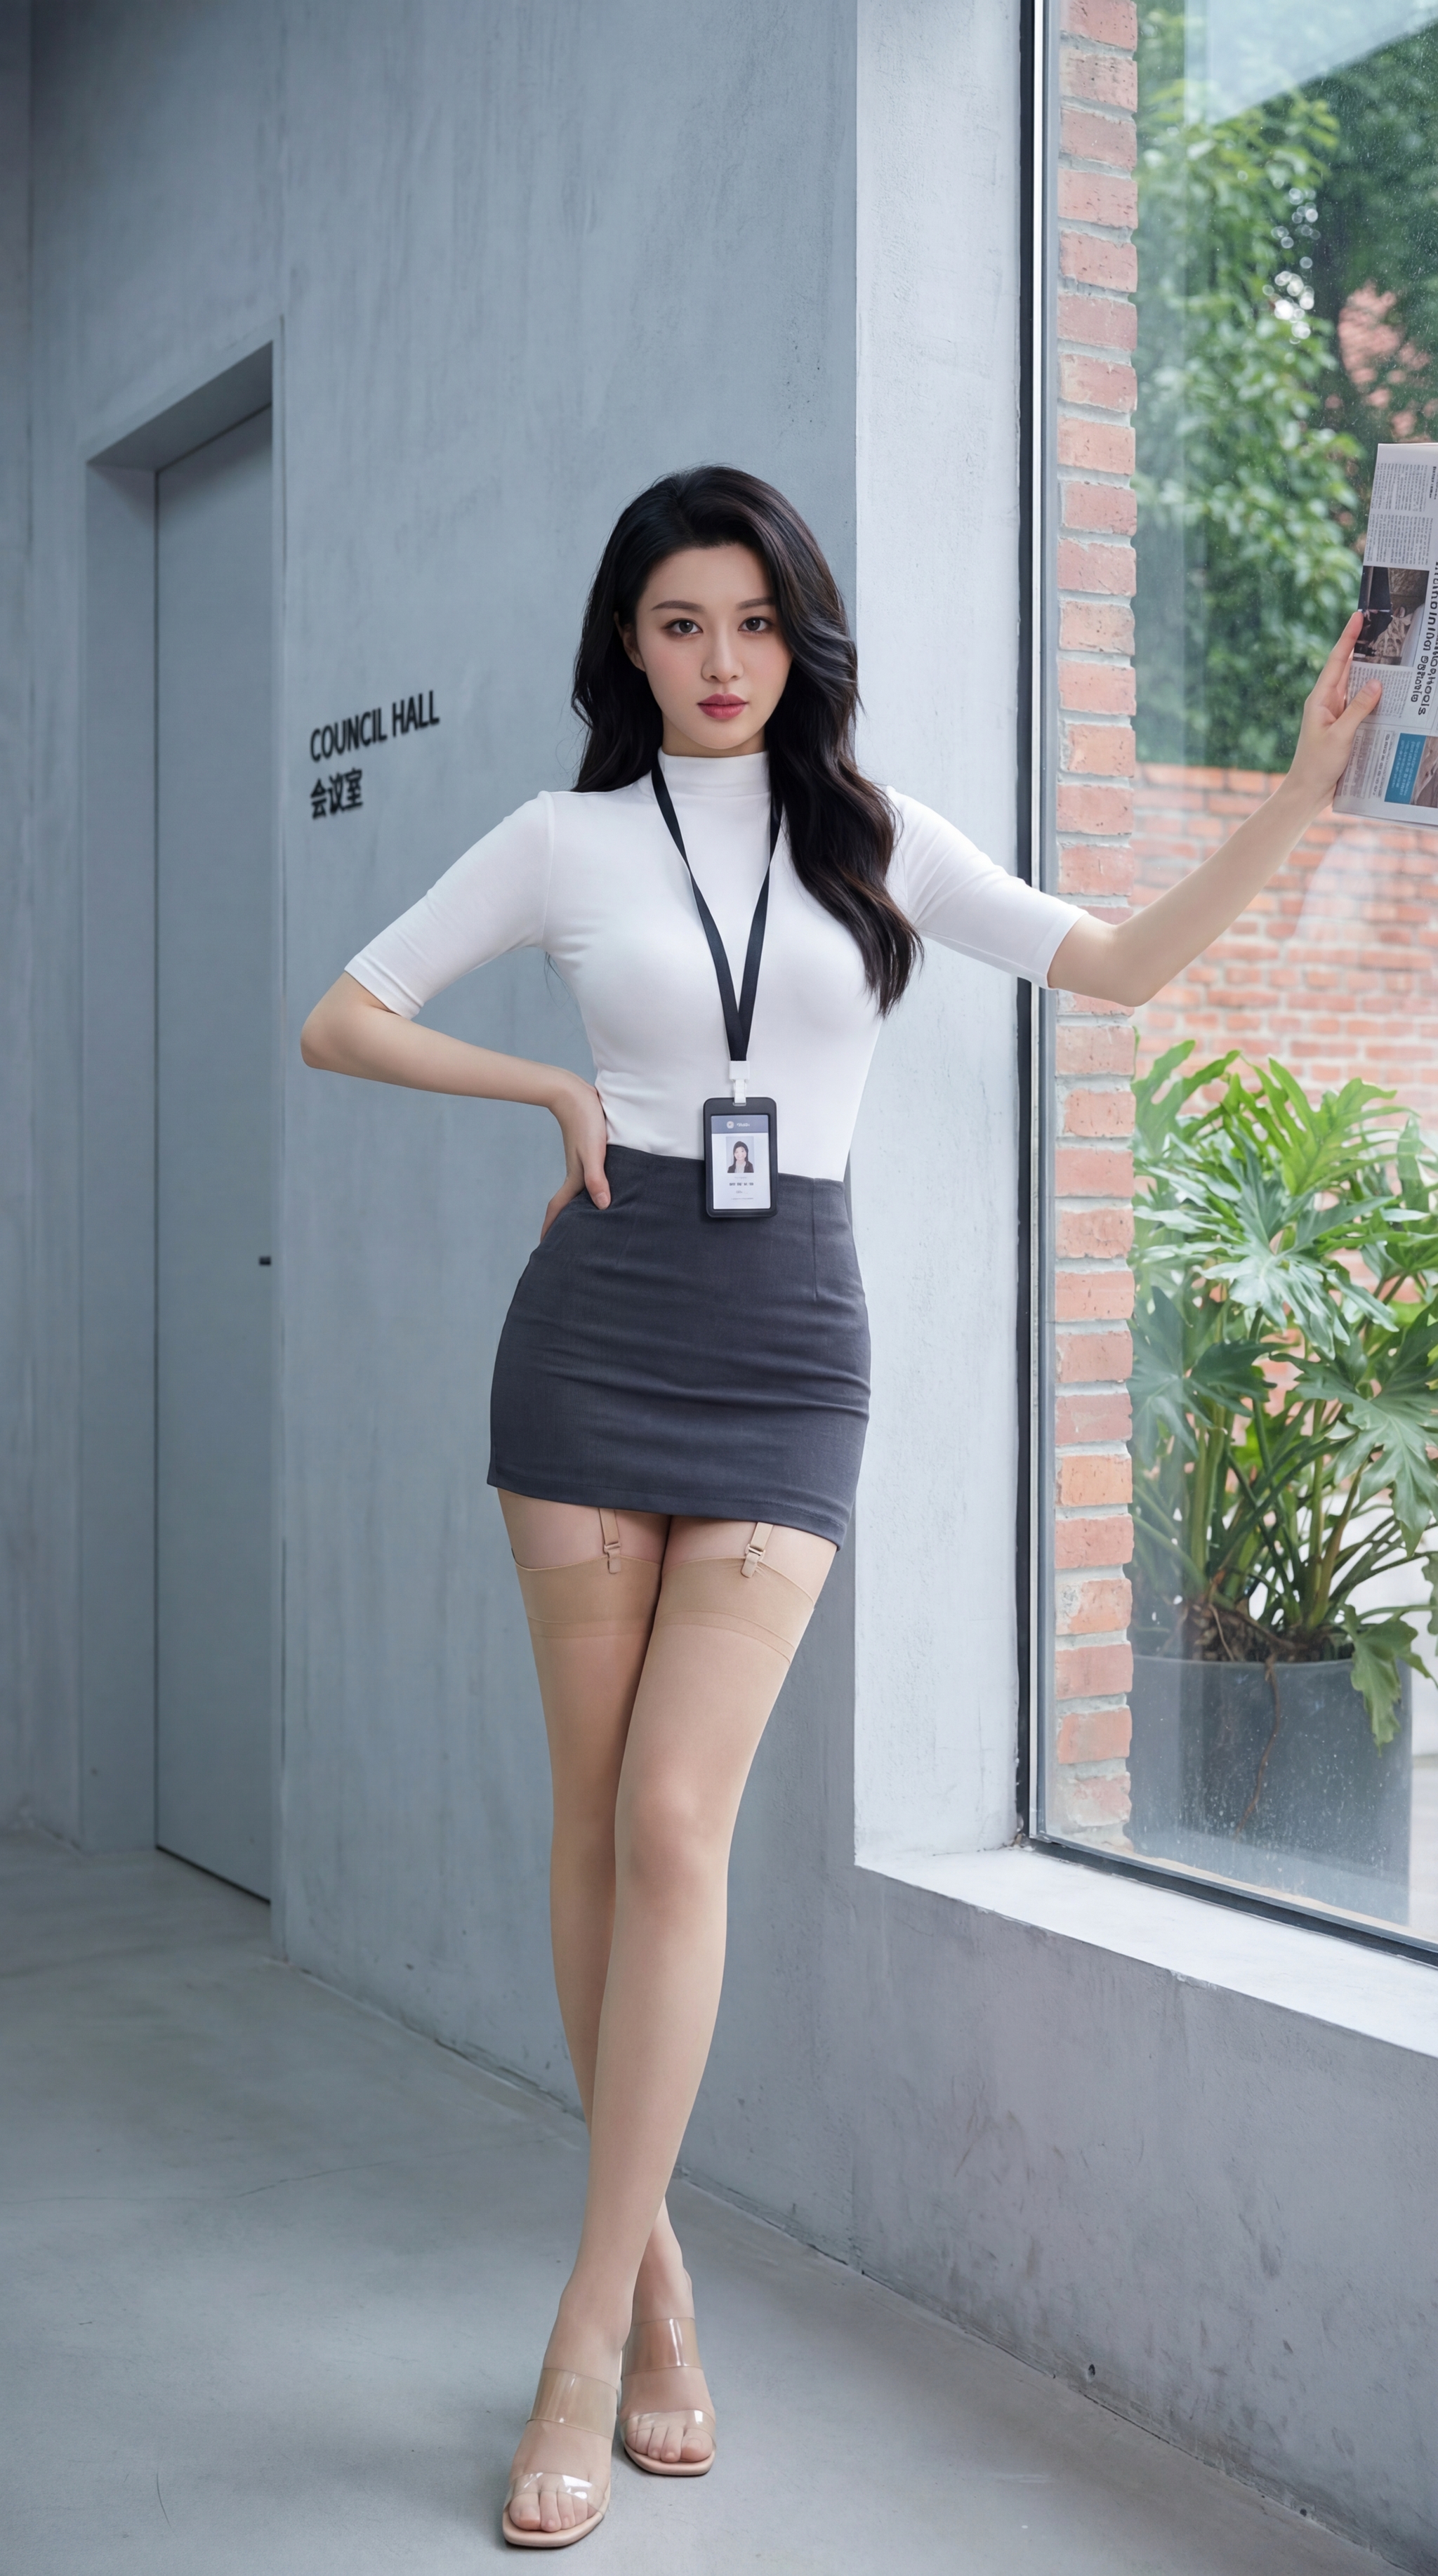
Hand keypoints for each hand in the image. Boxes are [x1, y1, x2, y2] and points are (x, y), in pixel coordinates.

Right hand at [541, 1074, 609, 1237]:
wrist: (573, 1092)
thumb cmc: (585, 1120)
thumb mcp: (594, 1151)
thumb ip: (597, 1177)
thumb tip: (603, 1205)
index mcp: (575, 1177)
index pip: (559, 1209)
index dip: (552, 1228)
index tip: (545, 1247)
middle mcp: (577, 1173)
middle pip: (568, 1204)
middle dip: (565, 1224)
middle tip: (565, 1243)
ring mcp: (581, 1162)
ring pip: (580, 1191)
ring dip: (579, 1207)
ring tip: (586, 1222)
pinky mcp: (589, 1151)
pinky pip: (589, 1178)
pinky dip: (592, 1189)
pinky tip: (602, 1189)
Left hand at [1285, 613, 1382, 813]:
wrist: (1307, 791)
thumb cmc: (1318, 765)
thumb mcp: (1341, 736)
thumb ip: (1358, 709)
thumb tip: (1376, 682)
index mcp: (1320, 699)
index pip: (1337, 661)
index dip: (1348, 637)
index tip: (1357, 616)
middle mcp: (1327, 701)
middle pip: (1347, 667)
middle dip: (1361, 646)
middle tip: (1379, 626)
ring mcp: (1335, 713)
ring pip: (1355, 685)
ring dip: (1370, 669)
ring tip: (1388, 650)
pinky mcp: (1342, 725)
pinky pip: (1359, 704)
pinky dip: (1372, 694)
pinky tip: (1387, 688)